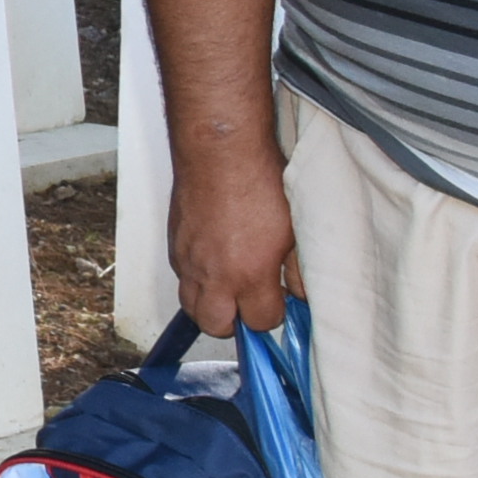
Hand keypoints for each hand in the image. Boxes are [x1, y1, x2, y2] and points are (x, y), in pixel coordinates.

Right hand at [171, 136, 298, 337]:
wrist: (219, 151)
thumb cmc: (258, 182)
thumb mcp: (295, 228)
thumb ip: (299, 270)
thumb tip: (303, 294)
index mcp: (249, 275)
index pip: (261, 322)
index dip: (274, 315)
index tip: (280, 299)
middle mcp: (214, 276)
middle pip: (216, 326)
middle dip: (235, 322)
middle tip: (250, 303)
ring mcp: (190, 262)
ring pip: (192, 306)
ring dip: (211, 304)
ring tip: (229, 286)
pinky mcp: (174, 246)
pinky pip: (182, 278)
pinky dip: (196, 279)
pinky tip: (214, 260)